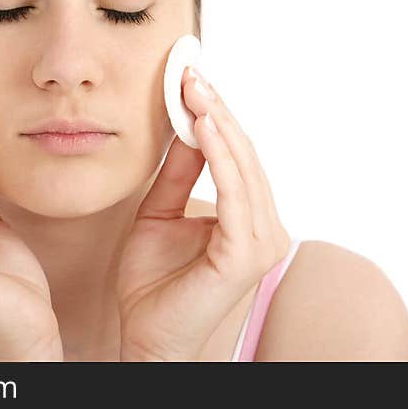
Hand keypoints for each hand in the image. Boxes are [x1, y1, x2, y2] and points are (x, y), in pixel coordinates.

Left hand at [117, 66, 291, 360]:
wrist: (143, 337)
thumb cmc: (153, 284)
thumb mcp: (158, 212)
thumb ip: (177, 174)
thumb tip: (185, 126)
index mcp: (247, 219)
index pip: (234, 156)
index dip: (214, 114)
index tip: (190, 77)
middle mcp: (263, 227)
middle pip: (242, 155)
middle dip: (215, 109)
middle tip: (191, 71)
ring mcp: (261, 242)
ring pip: (243, 168)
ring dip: (218, 123)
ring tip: (195, 88)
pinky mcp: (246, 255)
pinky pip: (234, 195)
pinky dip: (219, 156)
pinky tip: (202, 125)